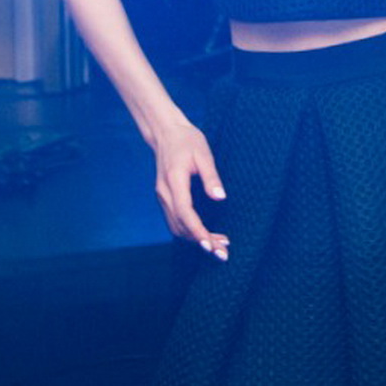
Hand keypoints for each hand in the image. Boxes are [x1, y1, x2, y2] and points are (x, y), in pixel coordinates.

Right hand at [149, 117, 229, 261]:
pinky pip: (176, 221)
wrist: (165, 133)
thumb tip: (220, 197)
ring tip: (219, 245)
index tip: (210, 246)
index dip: (197, 231)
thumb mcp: (203, 154)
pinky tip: (206, 234)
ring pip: (177, 226)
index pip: (184, 212)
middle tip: (223, 253)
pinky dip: (190, 231)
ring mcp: (162, 196)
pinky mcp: (165, 198)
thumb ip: (211, 176)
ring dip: (196, 239)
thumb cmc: (187, 140)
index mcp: (174, 181)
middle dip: (201, 241)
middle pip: (180, 225)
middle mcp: (164, 192)